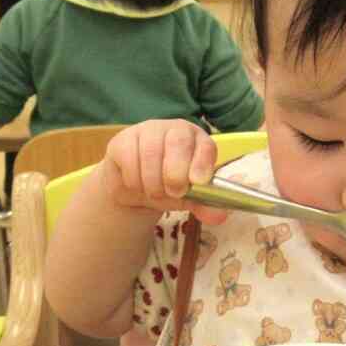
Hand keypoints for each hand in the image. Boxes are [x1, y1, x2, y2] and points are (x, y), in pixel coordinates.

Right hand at [95, 119, 228, 222]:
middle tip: (174, 192)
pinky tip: (137, 184)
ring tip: (155, 192)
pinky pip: (129, 159)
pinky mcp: (124, 139)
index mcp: (199, 141)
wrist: (136, 190)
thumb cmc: (169, 187)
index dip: (202, 163)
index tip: (197, 182)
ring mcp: (149, 131)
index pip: (205, 145)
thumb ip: (205, 206)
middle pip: (179, 143)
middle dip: (176, 174)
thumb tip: (221, 216)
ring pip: (151, 153)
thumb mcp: (189, 198)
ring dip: (153, 183)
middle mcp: (175, 130)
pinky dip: (134, 180)